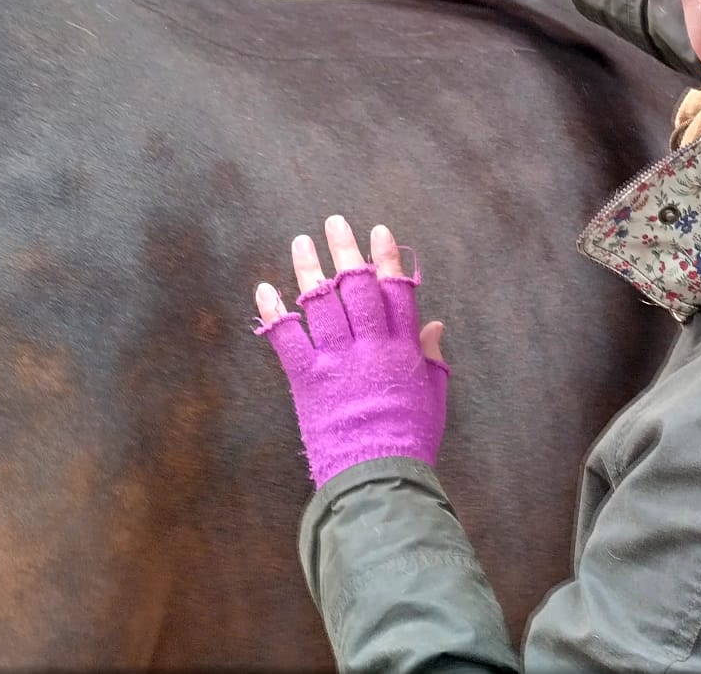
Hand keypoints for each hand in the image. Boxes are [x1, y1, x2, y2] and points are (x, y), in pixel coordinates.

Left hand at [254, 215, 448, 488]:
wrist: (379, 478)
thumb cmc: (410, 441)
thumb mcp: (432, 396)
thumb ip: (430, 358)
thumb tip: (435, 326)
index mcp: (402, 348)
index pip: (396, 290)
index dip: (386, 258)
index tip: (379, 232)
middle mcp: (370, 346)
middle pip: (357, 286)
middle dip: (346, 250)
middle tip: (334, 222)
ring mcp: (338, 361)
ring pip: (322, 302)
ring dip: (309, 269)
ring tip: (301, 242)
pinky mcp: (308, 380)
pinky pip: (288, 338)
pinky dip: (274, 312)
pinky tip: (265, 289)